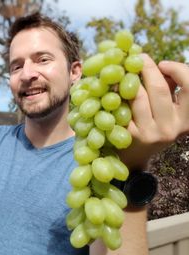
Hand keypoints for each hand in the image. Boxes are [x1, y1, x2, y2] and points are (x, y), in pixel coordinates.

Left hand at [119, 54, 188, 168]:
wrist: (134, 155)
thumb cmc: (153, 124)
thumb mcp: (169, 108)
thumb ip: (170, 88)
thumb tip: (161, 64)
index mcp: (187, 120)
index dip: (178, 70)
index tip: (163, 63)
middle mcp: (171, 128)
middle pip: (159, 89)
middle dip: (147, 68)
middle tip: (138, 58)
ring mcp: (149, 134)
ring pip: (138, 97)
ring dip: (130, 79)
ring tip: (124, 70)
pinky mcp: (129, 136)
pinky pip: (123, 107)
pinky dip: (117, 93)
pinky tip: (113, 87)